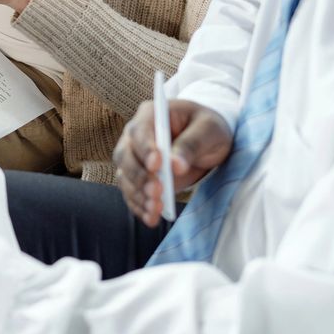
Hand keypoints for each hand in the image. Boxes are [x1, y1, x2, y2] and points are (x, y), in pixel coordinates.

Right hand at [114, 99, 232, 227]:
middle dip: (139, 176)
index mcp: (151, 114)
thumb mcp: (209, 129)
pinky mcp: (140, 178)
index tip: (157, 166)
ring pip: (125, 177)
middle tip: (158, 192)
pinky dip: (140, 207)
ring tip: (157, 210)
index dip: (145, 149)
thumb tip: (176, 166)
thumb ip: (192, 144)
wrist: (209, 140)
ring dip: (139, 195)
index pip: (140, 131)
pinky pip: (133, 193)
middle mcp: (136, 136)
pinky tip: (151, 218)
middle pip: (125, 156)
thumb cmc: (208, 127)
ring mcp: (135, 157)